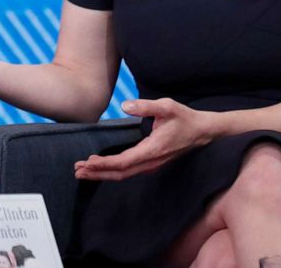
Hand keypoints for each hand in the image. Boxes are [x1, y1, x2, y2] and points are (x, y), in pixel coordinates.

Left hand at [74, 98, 212, 181]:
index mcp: (153, 149)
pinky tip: (102, 167)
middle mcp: (151, 161)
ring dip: (103, 173)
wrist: (203, 131)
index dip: (104, 164)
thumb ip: (145, 106)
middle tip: (77, 171)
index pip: (123, 162)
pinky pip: (129, 170)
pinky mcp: (151, 161)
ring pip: (124, 174)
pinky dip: (113, 170)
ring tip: (83, 171)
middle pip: (120, 173)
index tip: (87, 162)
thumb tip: (125, 105)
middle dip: (98, 173)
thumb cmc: (185, 118)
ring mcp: (152, 164)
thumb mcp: (167, 106)